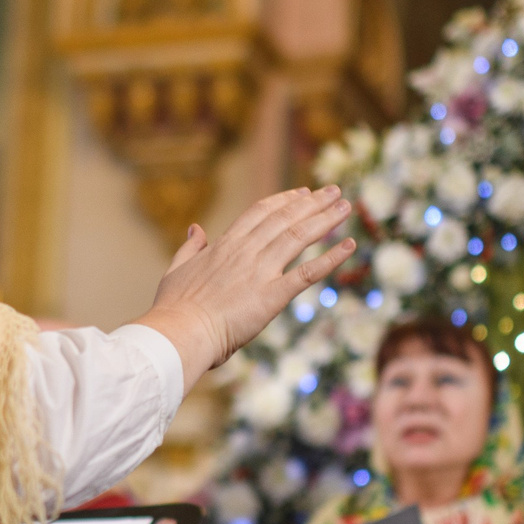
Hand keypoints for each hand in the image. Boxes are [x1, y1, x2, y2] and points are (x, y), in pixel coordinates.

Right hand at [136, 188, 355, 387]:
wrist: (180, 331)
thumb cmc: (174, 308)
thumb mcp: (176, 270)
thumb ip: (190, 248)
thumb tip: (196, 228)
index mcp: (224, 245)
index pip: (260, 213)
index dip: (284, 201)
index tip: (302, 193)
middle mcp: (245, 251)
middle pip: (285, 218)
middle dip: (312, 203)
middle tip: (334, 191)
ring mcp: (260, 271)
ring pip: (299, 236)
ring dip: (325, 219)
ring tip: (345, 206)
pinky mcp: (272, 295)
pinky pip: (308, 272)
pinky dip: (331, 257)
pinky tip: (349, 245)